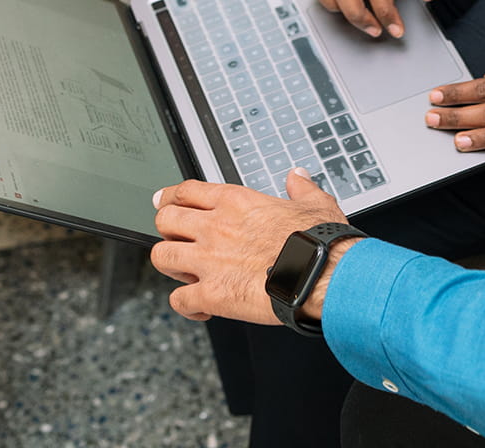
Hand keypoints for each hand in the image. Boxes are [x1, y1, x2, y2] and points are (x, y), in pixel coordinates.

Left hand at [151, 169, 349, 323]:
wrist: (322, 275)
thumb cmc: (319, 242)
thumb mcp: (314, 204)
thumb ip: (300, 189)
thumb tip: (298, 177)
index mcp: (235, 203)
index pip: (186, 191)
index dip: (170, 196)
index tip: (164, 201)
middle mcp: (215, 228)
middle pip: (165, 220)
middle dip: (167, 230)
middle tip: (177, 239)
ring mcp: (209, 261)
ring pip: (162, 257)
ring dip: (171, 266)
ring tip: (185, 272)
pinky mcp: (212, 294)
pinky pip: (180, 301)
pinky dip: (186, 306)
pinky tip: (199, 307)